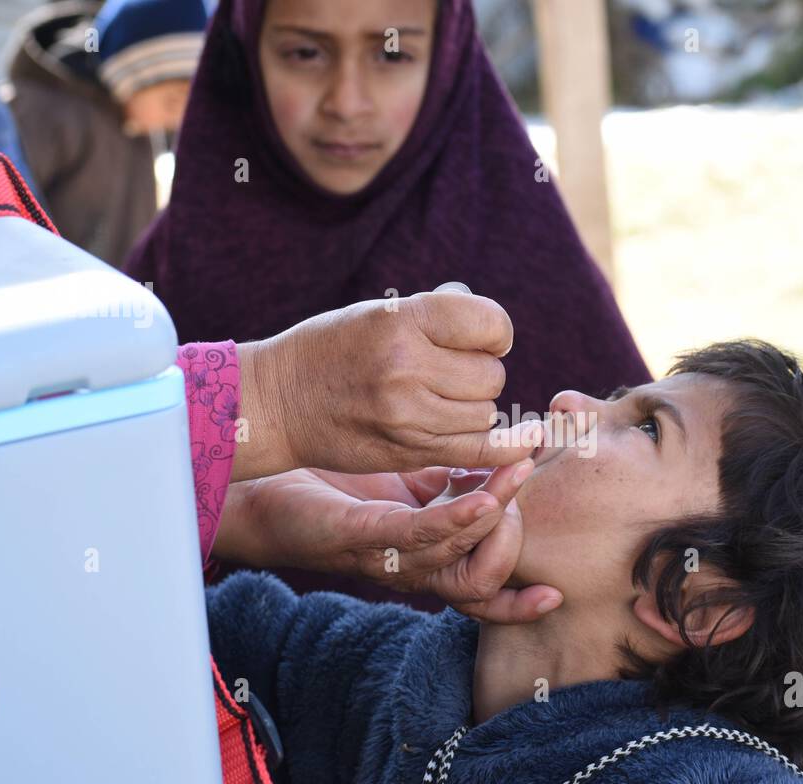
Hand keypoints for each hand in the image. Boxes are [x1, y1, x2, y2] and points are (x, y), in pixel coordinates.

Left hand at [212, 459, 563, 622]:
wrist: (262, 487)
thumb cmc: (333, 487)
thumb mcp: (406, 484)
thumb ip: (451, 483)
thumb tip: (498, 461)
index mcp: (424, 562)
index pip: (481, 596)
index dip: (517, 605)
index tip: (557, 593)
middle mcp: (409, 571)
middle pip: (480, 583)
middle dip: (511, 541)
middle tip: (518, 485)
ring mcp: (385, 556)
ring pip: (458, 556)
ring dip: (495, 516)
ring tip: (515, 473)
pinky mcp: (360, 534)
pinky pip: (418, 533)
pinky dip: (456, 518)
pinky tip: (482, 494)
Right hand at [231, 290, 545, 481]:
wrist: (277, 403)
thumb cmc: (331, 349)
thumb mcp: (377, 313)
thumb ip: (436, 317)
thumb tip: (493, 330)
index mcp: (401, 320)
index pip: (491, 324)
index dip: (492, 334)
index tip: (476, 340)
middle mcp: (405, 366)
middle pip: (490, 375)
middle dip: (479, 374)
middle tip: (447, 374)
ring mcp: (406, 413)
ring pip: (485, 414)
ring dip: (474, 409)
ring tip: (439, 401)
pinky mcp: (406, 450)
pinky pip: (477, 450)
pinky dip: (504, 447)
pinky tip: (525, 440)